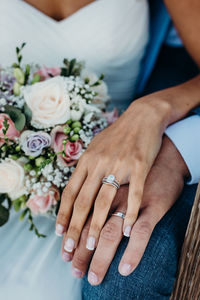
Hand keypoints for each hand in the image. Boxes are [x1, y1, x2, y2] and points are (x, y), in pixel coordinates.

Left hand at [56, 98, 172, 252]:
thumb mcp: (95, 146)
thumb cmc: (118, 134)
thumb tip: (74, 186)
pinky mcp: (139, 167)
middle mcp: (99, 163)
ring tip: (92, 245)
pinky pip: (133, 194)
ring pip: (103, 201)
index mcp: (87, 160)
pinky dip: (129, 213)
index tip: (59, 232)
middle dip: (75, 227)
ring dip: (96, 225)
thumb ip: (85, 167)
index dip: (64, 214)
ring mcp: (119, 165)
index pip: (70, 192)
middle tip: (70, 248)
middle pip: (83, 200)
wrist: (142, 117)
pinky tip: (126, 230)